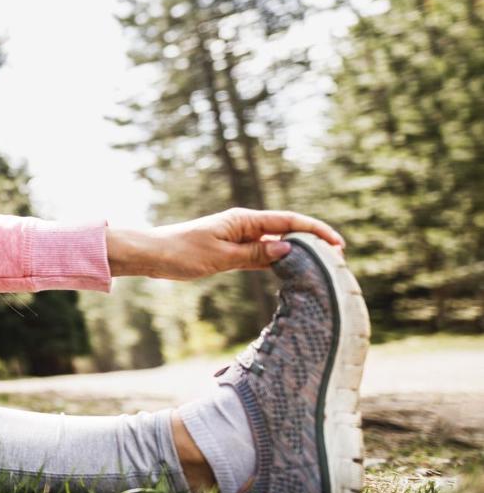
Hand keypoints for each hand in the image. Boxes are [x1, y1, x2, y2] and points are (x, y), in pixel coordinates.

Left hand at [106, 208, 345, 280]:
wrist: (153, 254)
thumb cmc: (182, 253)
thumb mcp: (221, 257)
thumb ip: (255, 254)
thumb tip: (289, 250)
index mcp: (244, 220)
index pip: (288, 222)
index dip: (315, 231)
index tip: (338, 244)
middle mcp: (244, 225)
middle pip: (287, 231)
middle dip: (313, 242)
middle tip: (338, 261)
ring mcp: (239, 237)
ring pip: (276, 243)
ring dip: (298, 253)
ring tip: (323, 267)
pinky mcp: (232, 250)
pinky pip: (262, 254)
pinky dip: (279, 261)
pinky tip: (293, 272)